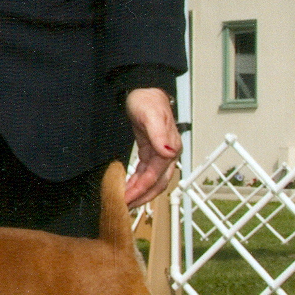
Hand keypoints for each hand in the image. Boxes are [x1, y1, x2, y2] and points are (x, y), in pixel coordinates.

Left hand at [123, 86, 180, 206]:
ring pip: (153, 180)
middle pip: (157, 184)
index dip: (140, 190)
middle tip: (125, 207)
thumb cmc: (147, 99)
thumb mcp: (150, 115)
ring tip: (126, 202)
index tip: (126, 200)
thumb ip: (158, 135)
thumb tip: (168, 152)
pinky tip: (129, 187)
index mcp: (170, 147)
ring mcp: (161, 152)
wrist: (144, 87)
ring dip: (140, 192)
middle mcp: (168, 153)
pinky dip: (139, 182)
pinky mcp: (152, 150)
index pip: (155, 177)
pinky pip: (147, 172)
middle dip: (142, 197)